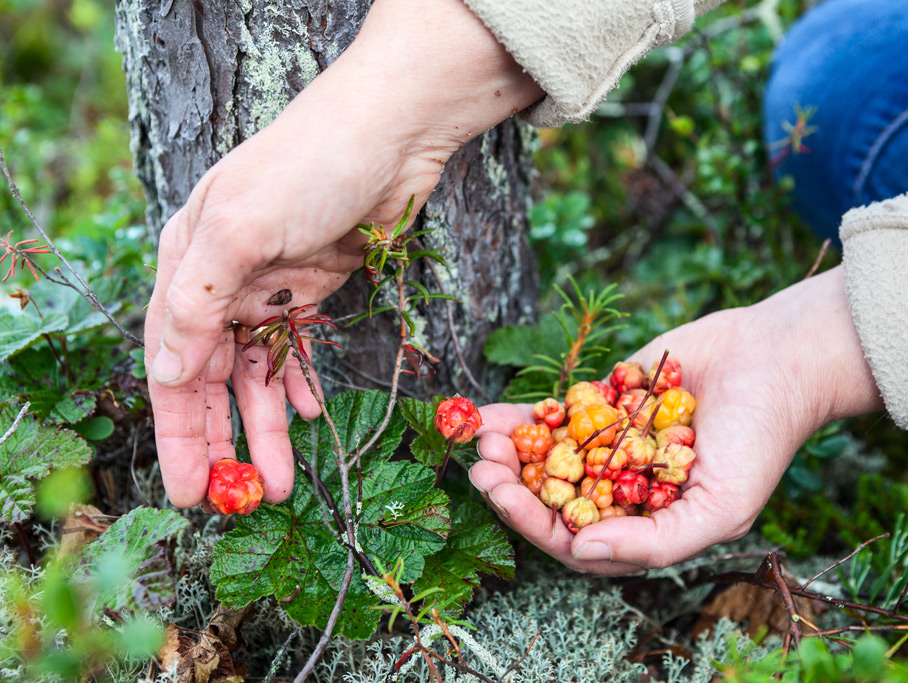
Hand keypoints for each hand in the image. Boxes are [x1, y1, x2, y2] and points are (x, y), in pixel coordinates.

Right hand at [145, 0, 541, 507]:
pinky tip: (310, 413)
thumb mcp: (240, 228)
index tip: (189, 489)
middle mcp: (224, 279)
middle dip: (223, 440)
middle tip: (239, 500)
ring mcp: (274, 284)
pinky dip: (302, 383)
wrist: (393, 129)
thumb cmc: (309, 166)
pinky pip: (301, 349)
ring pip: (262, 372)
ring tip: (283, 480)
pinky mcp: (319, 285)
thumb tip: (170, 373)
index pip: (172, 363)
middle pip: (215, 378)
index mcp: (187, 264)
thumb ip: (196, 302)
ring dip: (270, 426)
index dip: (179, 430)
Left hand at [470, 267, 881, 572]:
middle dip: (512, 488)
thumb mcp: (720, 508)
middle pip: (553, 500)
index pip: (578, 539)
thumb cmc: (758, 440)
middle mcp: (623, 490)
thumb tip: (581, 552)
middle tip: (481, 468)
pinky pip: (554, 416)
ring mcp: (611, 445)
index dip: (536, 523)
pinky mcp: (606, 403)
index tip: (503, 496)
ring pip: (546, 458)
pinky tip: (485, 414)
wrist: (775, 358)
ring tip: (482, 438)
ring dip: (510, 452)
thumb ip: (654, 541)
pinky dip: (520, 417)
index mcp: (646, 524)